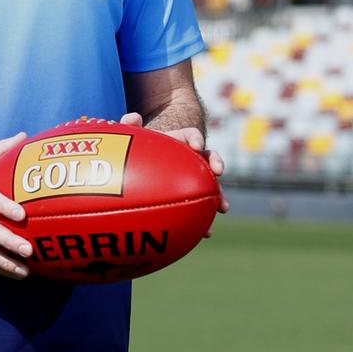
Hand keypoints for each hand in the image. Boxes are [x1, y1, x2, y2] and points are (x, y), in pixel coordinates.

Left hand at [120, 113, 228, 229]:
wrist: (141, 169)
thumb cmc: (137, 151)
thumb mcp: (131, 137)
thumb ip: (129, 126)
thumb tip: (133, 118)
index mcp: (176, 143)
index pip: (190, 136)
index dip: (195, 138)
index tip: (196, 145)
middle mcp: (188, 159)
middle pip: (207, 159)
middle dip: (216, 163)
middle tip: (218, 171)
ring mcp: (191, 179)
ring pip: (209, 186)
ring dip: (218, 195)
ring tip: (222, 207)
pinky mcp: (189, 198)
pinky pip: (199, 209)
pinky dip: (205, 220)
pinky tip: (206, 233)